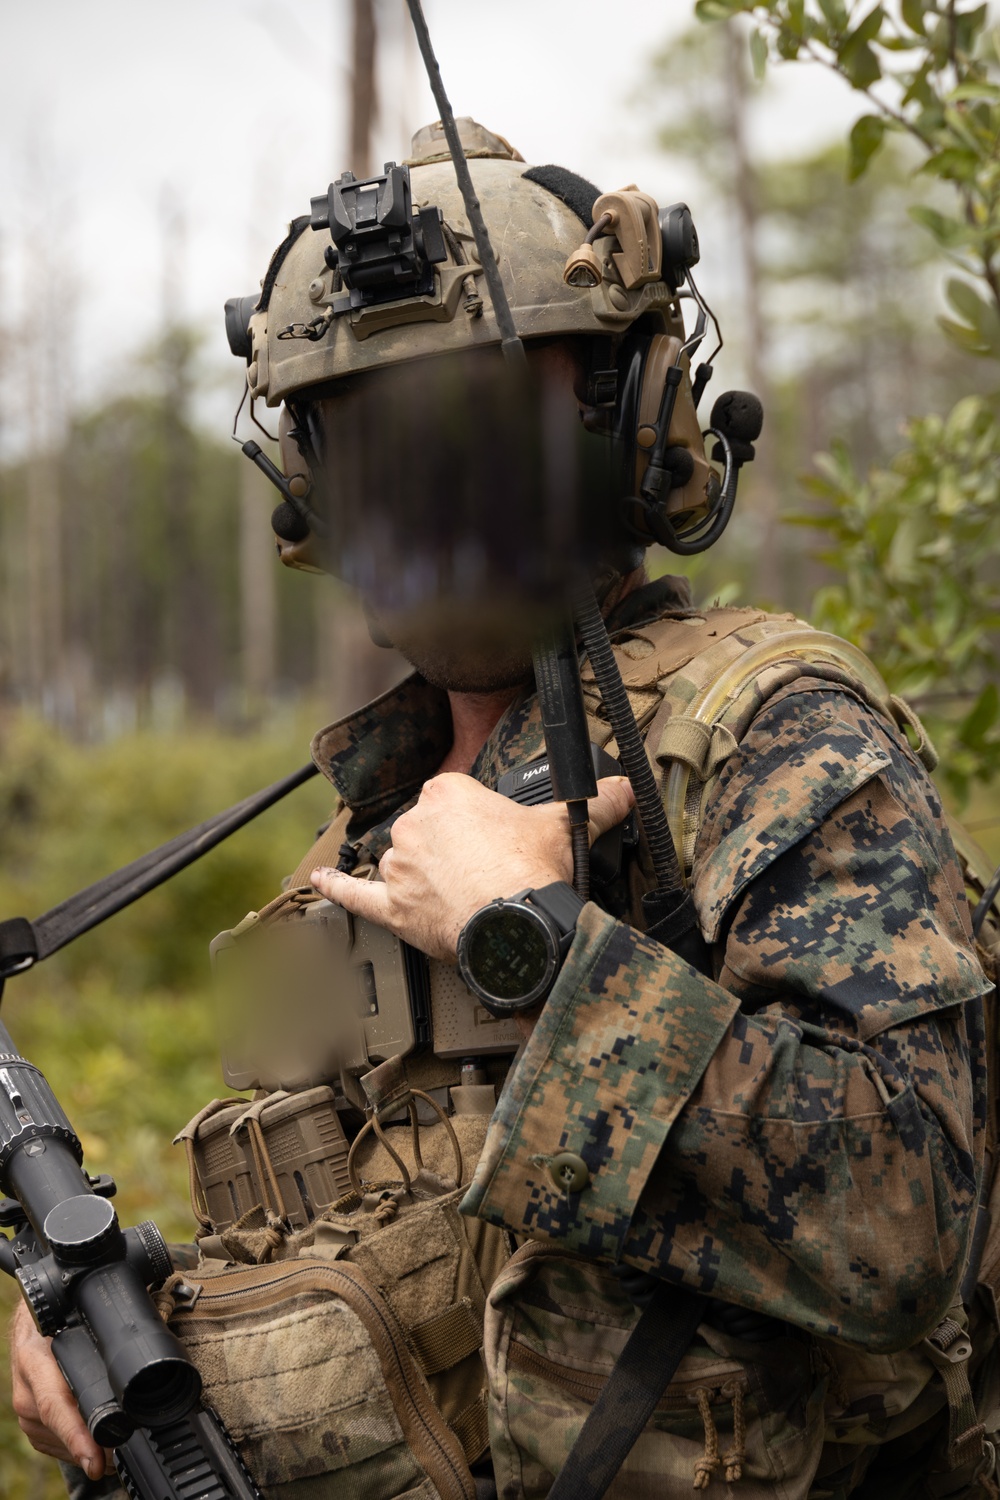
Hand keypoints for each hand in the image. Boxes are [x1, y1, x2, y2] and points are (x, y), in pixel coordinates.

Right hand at [9, 1299, 108, 1478]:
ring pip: (55, 1440)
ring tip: (114, 1457)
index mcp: (36, 1358)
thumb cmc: (58, 1312)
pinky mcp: (28, 1418)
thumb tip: (144, 1341)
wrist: (29, 1317)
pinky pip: (51, 1442)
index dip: (77, 1435)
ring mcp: (25, 1406)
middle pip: (59, 1428)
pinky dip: (73, 1448)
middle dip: (91, 1448)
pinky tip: (93, 1447)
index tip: (94, 1458)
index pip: (56, 1404)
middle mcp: (27, 1387)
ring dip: (84, 1450)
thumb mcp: (77, 1312)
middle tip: (120, 1461)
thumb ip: (104, 1327)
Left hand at [311, 772, 634, 960]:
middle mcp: (415, 822)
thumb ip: (598, 803)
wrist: (516, 923)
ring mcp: (399, 866)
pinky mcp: (391, 907)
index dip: (477, 821)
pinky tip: (320, 882)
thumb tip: (627, 789)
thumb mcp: (566, 827)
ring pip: (405, 865)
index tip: (495, 839)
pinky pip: (355, 896)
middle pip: (429, 831)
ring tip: (457, 896)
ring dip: (423, 878)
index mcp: (449, 793)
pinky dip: (336, 889)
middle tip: (486, 873)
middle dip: (453, 851)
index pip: (454, 795)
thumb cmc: (535, 871)